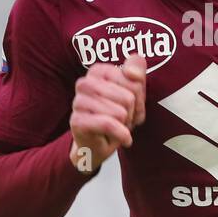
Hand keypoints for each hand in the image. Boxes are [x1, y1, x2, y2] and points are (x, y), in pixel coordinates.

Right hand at [69, 53, 146, 173]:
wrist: (99, 145)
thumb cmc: (117, 116)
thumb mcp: (135, 93)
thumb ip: (138, 73)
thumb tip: (131, 72)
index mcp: (98, 71)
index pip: (134, 81)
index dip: (139, 98)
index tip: (132, 105)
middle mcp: (84, 83)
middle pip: (128, 98)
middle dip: (132, 113)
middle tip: (123, 119)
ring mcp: (78, 102)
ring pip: (120, 113)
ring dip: (125, 126)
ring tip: (117, 127)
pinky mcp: (77, 121)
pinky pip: (108, 124)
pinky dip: (121, 135)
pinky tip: (124, 139)